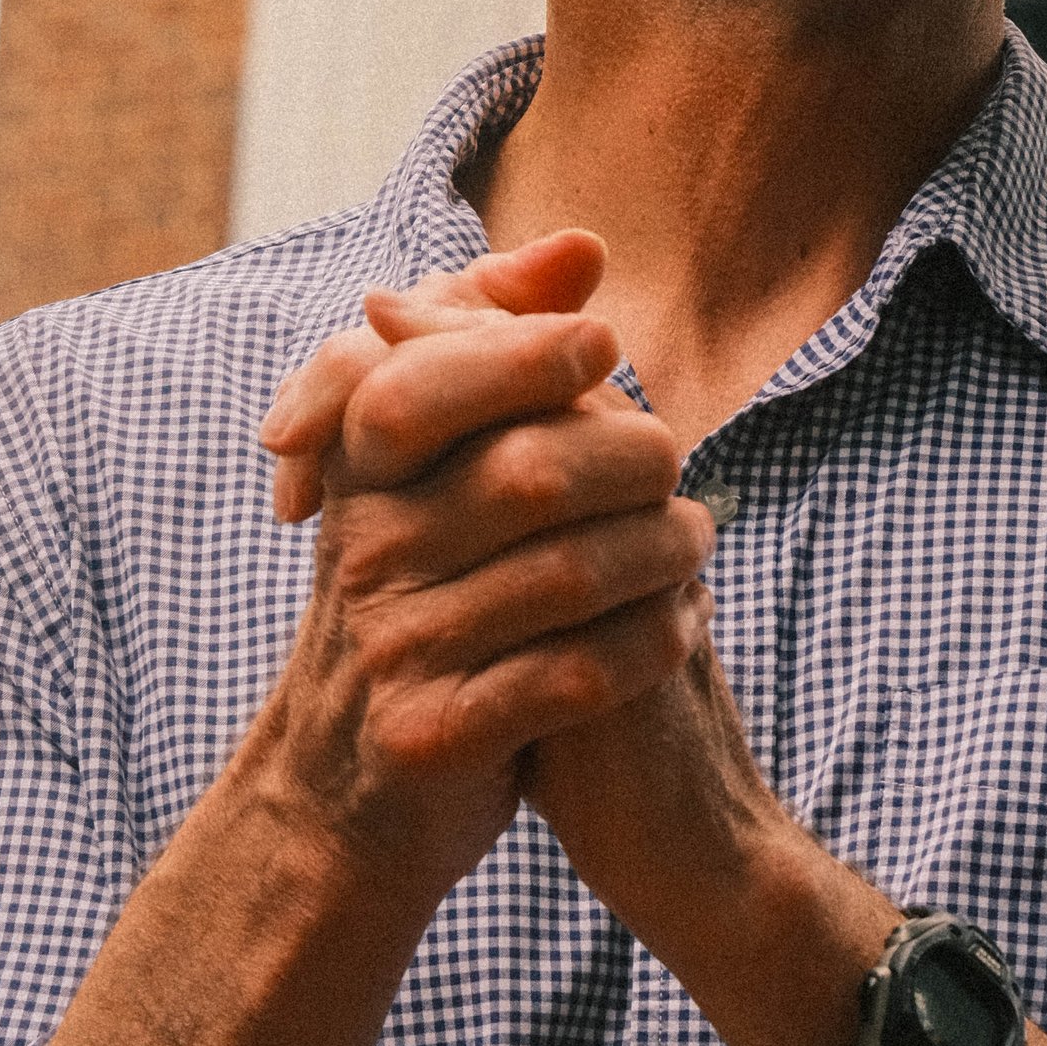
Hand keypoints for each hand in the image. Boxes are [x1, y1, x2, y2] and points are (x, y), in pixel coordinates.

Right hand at [251, 232, 718, 903]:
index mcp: (357, 477)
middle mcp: (361, 555)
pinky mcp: (435, 736)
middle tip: (678, 466)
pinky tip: (682, 626)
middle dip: (630, 460)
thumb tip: (581, 248)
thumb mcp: (429, 473)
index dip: (524, 353)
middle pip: (528, 474)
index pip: (426, 384)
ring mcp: (392, 649)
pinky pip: (576, 675)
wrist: (346, 797)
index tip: (602, 349)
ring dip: (663, 553)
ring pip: (569, 576)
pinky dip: (650, 643)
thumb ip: (492, 342)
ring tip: (699, 540)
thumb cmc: (419, 599)